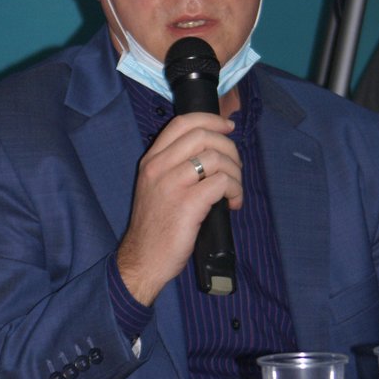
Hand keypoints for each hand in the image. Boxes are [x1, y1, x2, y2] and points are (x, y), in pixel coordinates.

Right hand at [116, 112, 241, 305]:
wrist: (143, 259)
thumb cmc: (155, 225)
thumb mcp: (155, 186)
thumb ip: (175, 165)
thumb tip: (212, 151)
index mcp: (151, 160)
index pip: (182, 122)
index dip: (211, 120)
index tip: (228, 127)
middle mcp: (158, 166)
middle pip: (203, 135)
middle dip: (229, 147)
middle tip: (235, 167)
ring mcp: (172, 184)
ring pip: (215, 157)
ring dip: (235, 172)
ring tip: (234, 190)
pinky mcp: (187, 204)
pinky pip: (222, 182)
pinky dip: (235, 190)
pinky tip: (233, 203)